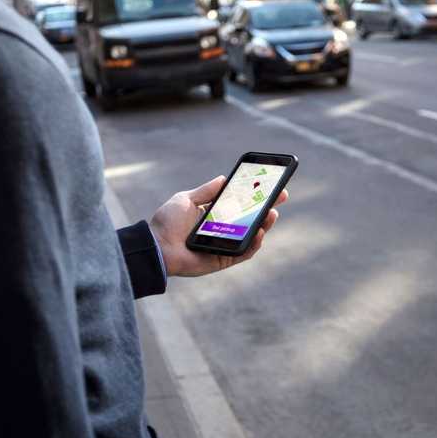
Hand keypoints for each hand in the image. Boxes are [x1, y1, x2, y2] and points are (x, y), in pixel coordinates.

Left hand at [149, 176, 287, 277]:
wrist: (156, 246)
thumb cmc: (167, 223)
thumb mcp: (186, 199)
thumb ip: (206, 191)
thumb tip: (224, 178)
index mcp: (214, 215)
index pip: (240, 204)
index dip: (256, 196)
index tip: (269, 185)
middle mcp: (223, 230)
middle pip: (251, 219)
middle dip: (267, 207)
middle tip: (281, 196)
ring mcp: (225, 245)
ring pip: (252, 235)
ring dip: (265, 225)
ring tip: (271, 213)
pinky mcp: (224, 259)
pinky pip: (244, 252)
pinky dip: (254, 243)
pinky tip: (260, 232)